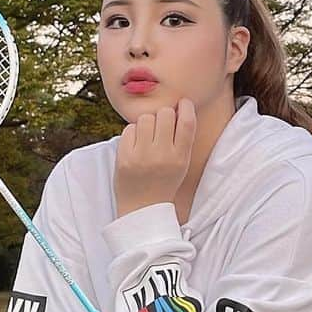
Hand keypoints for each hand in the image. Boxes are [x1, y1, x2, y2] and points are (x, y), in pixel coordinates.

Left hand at [114, 99, 196, 216]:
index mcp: (180, 158)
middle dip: (164, 114)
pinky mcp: (124, 157)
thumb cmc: (164, 182)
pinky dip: (133, 132)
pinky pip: (129, 129)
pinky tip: (137, 143)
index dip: (186, 107)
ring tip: (148, 135)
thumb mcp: (181, 164)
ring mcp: (141, 156)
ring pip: (145, 118)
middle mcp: (162, 156)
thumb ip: (182, 139)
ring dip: (147, 122)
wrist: (142, 208)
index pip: (187, 123)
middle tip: (162, 124)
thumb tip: (178, 106)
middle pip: (165, 114)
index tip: (183, 103)